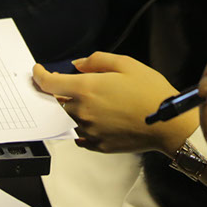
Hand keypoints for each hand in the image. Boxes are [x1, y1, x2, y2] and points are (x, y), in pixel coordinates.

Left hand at [32, 53, 188, 154]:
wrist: (168, 123)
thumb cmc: (150, 92)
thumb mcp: (126, 64)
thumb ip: (97, 61)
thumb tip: (78, 65)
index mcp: (86, 89)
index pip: (49, 84)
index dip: (39, 76)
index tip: (38, 72)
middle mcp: (82, 112)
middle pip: (57, 102)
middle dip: (62, 92)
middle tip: (78, 86)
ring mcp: (89, 131)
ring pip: (69, 119)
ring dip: (74, 109)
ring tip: (97, 103)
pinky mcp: (98, 145)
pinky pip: (81, 136)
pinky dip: (83, 127)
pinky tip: (98, 120)